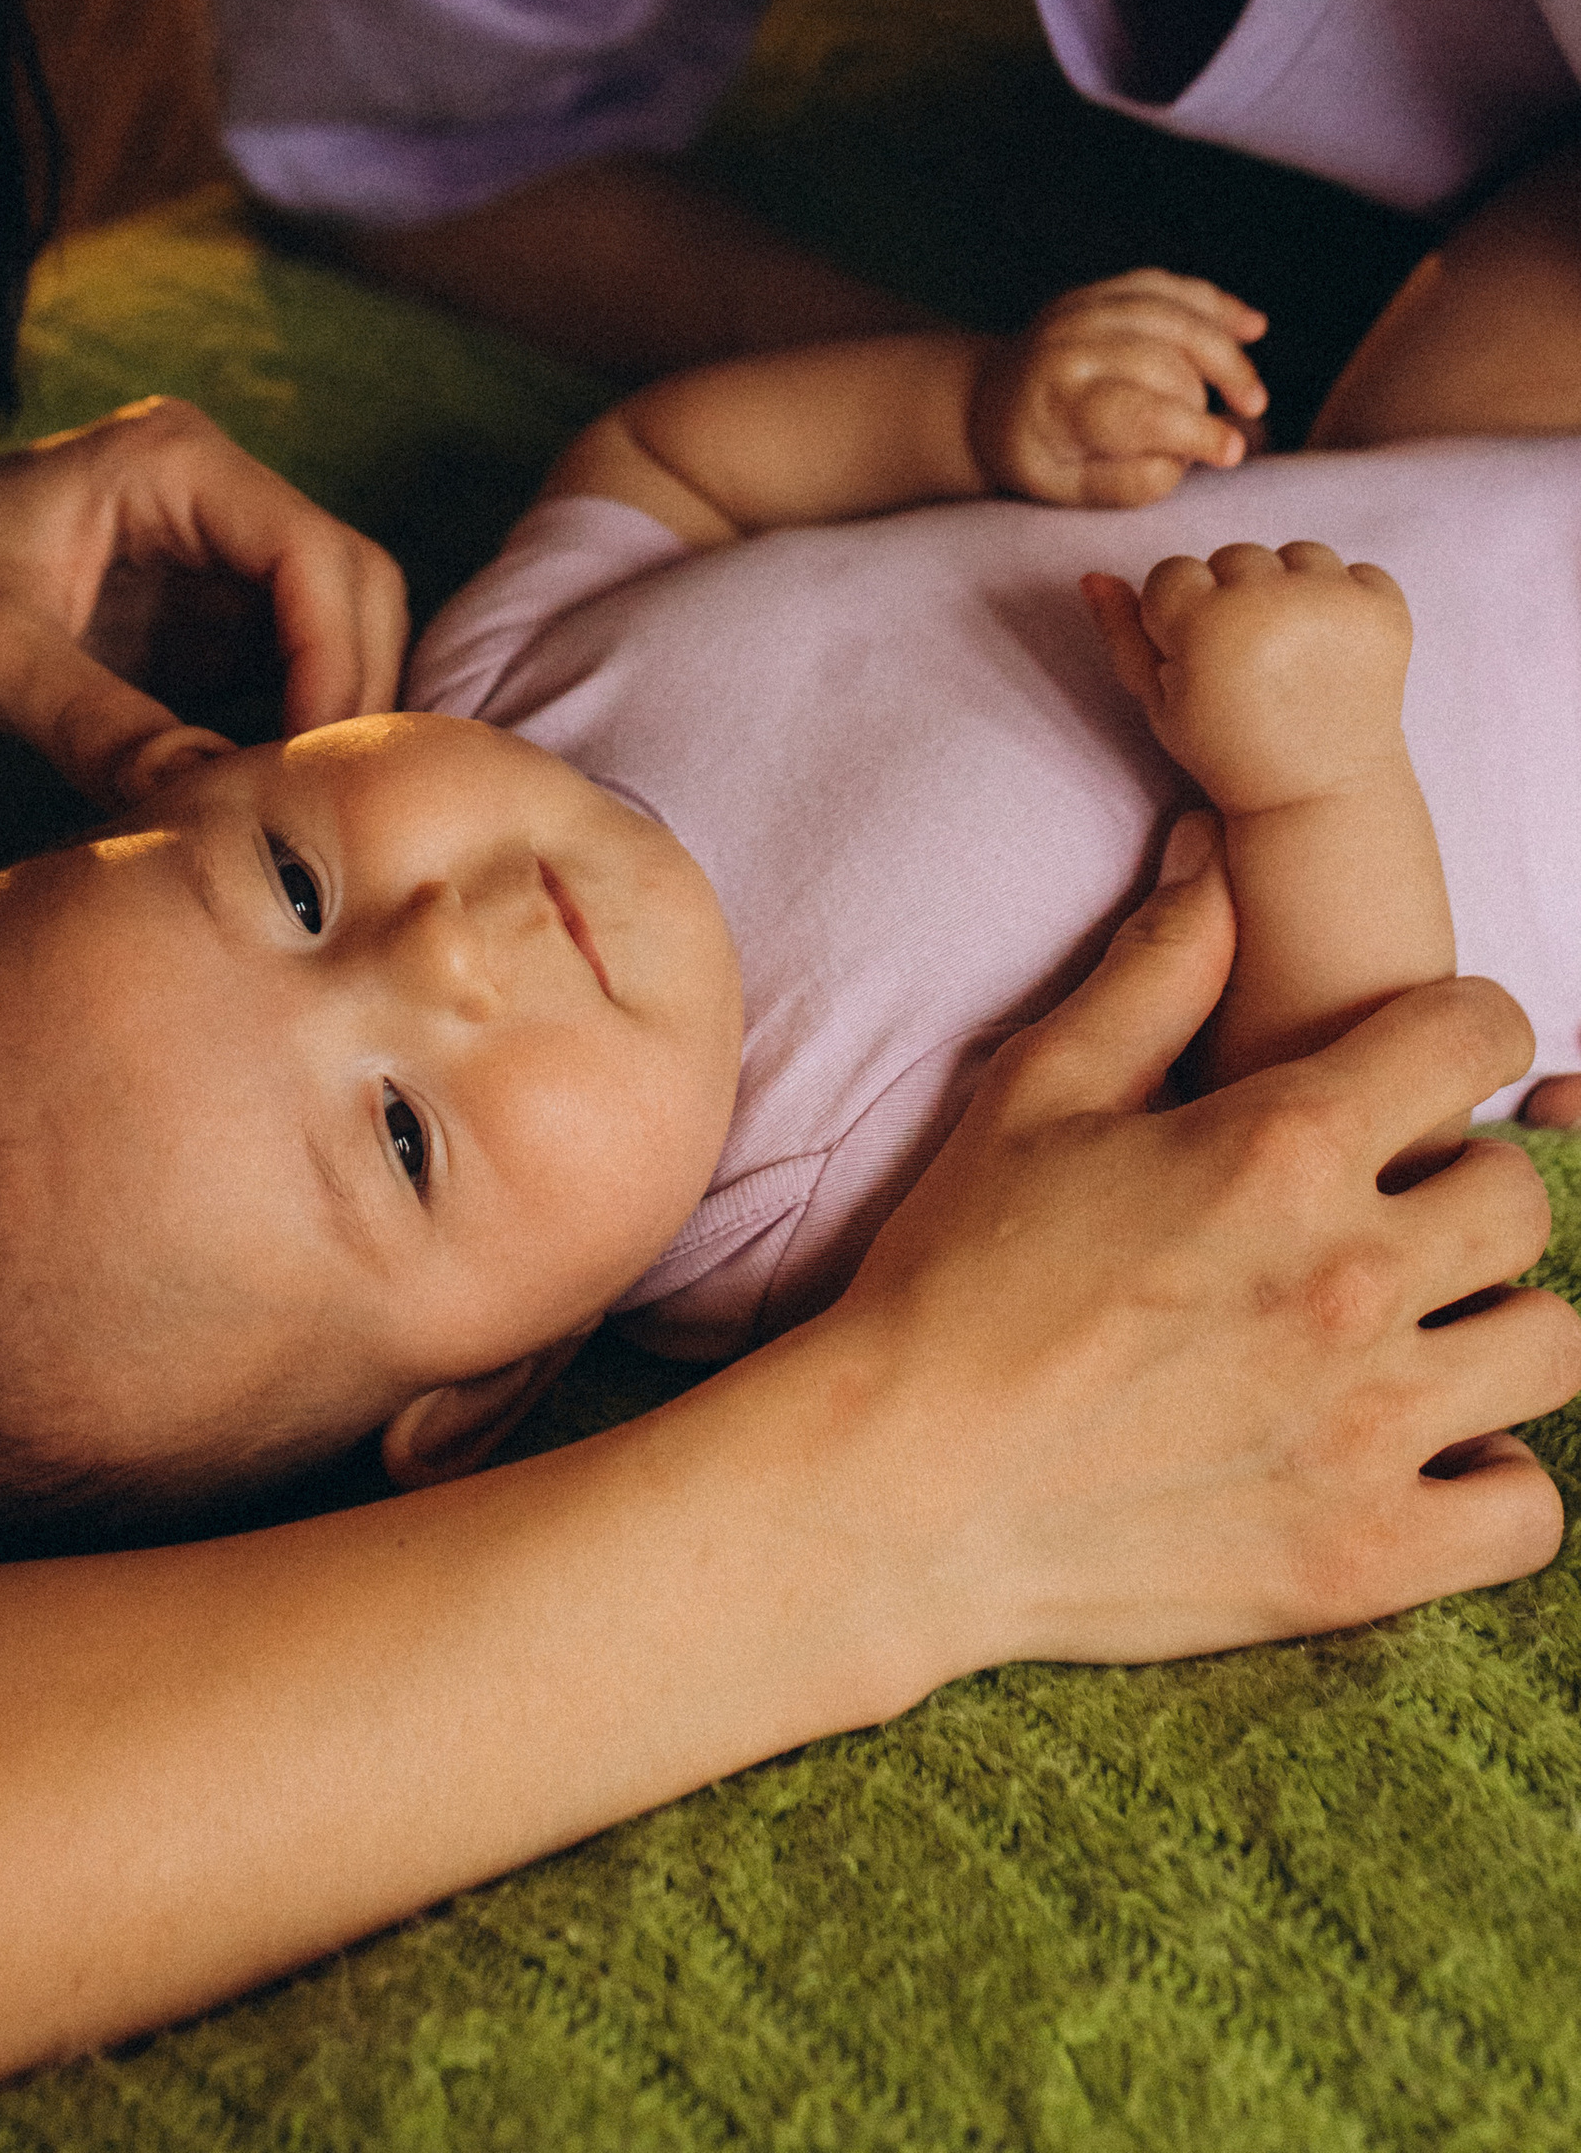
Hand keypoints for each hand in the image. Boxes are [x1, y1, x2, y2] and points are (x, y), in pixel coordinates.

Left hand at [0, 397, 408, 807]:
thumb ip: (100, 726)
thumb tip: (215, 805)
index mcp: (174, 463)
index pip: (317, 557)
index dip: (338, 665)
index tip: (311, 776)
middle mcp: (210, 499)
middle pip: (351, 593)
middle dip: (351, 699)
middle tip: (319, 816)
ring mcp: (209, 565)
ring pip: (332, 641)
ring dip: (329, 727)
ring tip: (295, 824)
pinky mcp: (194, 630)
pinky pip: (284, 684)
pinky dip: (288, 744)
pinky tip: (261, 811)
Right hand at [837, 821, 1574, 1663]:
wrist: (899, 1494)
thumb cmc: (954, 1278)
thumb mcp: (1038, 1092)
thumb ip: (1153, 971)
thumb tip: (1216, 858)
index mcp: (1280, 1148)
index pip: (1476, 1038)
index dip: (1461, 1032)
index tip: (1426, 1063)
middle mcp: (1349, 1277)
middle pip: (1521, 1198)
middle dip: (1465, 1187)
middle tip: (1391, 1212)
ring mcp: (1367, 1427)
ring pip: (1552, 1347)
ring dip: (1492, 1327)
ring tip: (1417, 1332)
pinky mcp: (1365, 1556)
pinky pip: (1528, 1512)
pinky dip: (1491, 1480)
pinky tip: (1421, 1454)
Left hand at [969, 270, 1266, 504]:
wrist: (988, 397)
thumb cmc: (1034, 452)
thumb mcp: (1064, 488)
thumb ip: (1125, 483)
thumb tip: (1182, 460)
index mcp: (1054, 396)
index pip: (1135, 410)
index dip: (1191, 431)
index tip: (1231, 453)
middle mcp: (1067, 341)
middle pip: (1162, 361)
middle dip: (1202, 400)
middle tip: (1224, 438)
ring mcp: (1084, 307)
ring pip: (1172, 315)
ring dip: (1223, 352)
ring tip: (1253, 398)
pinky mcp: (1102, 290)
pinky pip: (1167, 287)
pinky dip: (1213, 304)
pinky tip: (1253, 326)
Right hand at [1084, 538, 1411, 812]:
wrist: (1321, 794)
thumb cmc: (1229, 752)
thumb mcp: (1160, 703)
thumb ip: (1122, 635)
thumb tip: (1093, 575)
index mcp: (1206, 627)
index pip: (1173, 571)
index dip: (1181, 615)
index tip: (1200, 657)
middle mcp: (1270, 604)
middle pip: (1235, 555)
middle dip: (1236, 596)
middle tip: (1251, 658)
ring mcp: (1334, 605)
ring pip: (1298, 553)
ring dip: (1293, 589)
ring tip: (1295, 649)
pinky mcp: (1386, 611)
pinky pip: (1357, 570)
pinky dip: (1348, 601)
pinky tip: (1335, 648)